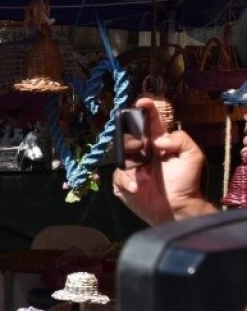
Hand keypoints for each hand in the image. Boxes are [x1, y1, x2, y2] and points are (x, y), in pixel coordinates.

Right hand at [112, 97, 217, 224]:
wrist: (177, 208)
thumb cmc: (186, 181)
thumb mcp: (193, 156)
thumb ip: (180, 140)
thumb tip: (157, 141)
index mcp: (158, 143)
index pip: (151, 122)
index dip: (146, 109)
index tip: (141, 102)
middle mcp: (143, 152)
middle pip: (129, 136)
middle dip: (131, 139)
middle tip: (139, 147)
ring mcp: (131, 167)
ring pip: (120, 155)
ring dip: (130, 163)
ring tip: (142, 173)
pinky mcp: (123, 182)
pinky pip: (117, 176)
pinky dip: (127, 181)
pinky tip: (138, 187)